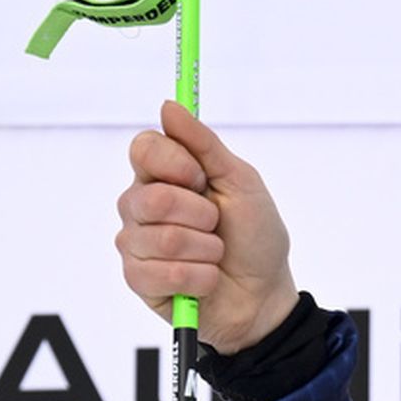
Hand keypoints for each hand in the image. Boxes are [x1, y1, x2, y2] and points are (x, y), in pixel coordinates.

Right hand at [117, 99, 296, 352]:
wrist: (265, 295)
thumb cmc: (255, 237)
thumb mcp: (241, 183)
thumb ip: (205, 145)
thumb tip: (169, 105)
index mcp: (163, 175)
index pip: (143, 148)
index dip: (177, 164)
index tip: (203, 179)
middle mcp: (140, 205)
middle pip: (151, 196)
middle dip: (201, 215)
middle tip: (216, 226)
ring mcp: (136, 242)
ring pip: (161, 238)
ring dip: (206, 250)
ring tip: (215, 256)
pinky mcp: (138, 279)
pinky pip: (160, 273)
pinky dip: (199, 277)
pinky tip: (206, 280)